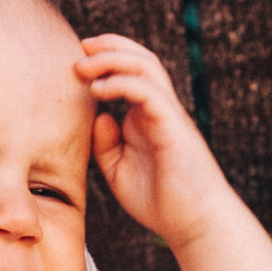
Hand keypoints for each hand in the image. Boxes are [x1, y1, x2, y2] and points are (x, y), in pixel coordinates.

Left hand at [75, 34, 237, 248]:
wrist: (193, 224)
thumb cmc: (160, 201)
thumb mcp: (119, 171)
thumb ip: (105, 144)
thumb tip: (98, 115)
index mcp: (147, 116)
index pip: (130, 73)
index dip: (106, 58)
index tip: (78, 59)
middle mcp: (159, 109)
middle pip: (140, 60)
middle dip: (109, 46)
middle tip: (80, 47)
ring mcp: (169, 115)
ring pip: (146, 68)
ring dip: (113, 59)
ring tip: (84, 64)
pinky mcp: (173, 126)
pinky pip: (149, 92)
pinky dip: (122, 83)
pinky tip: (99, 90)